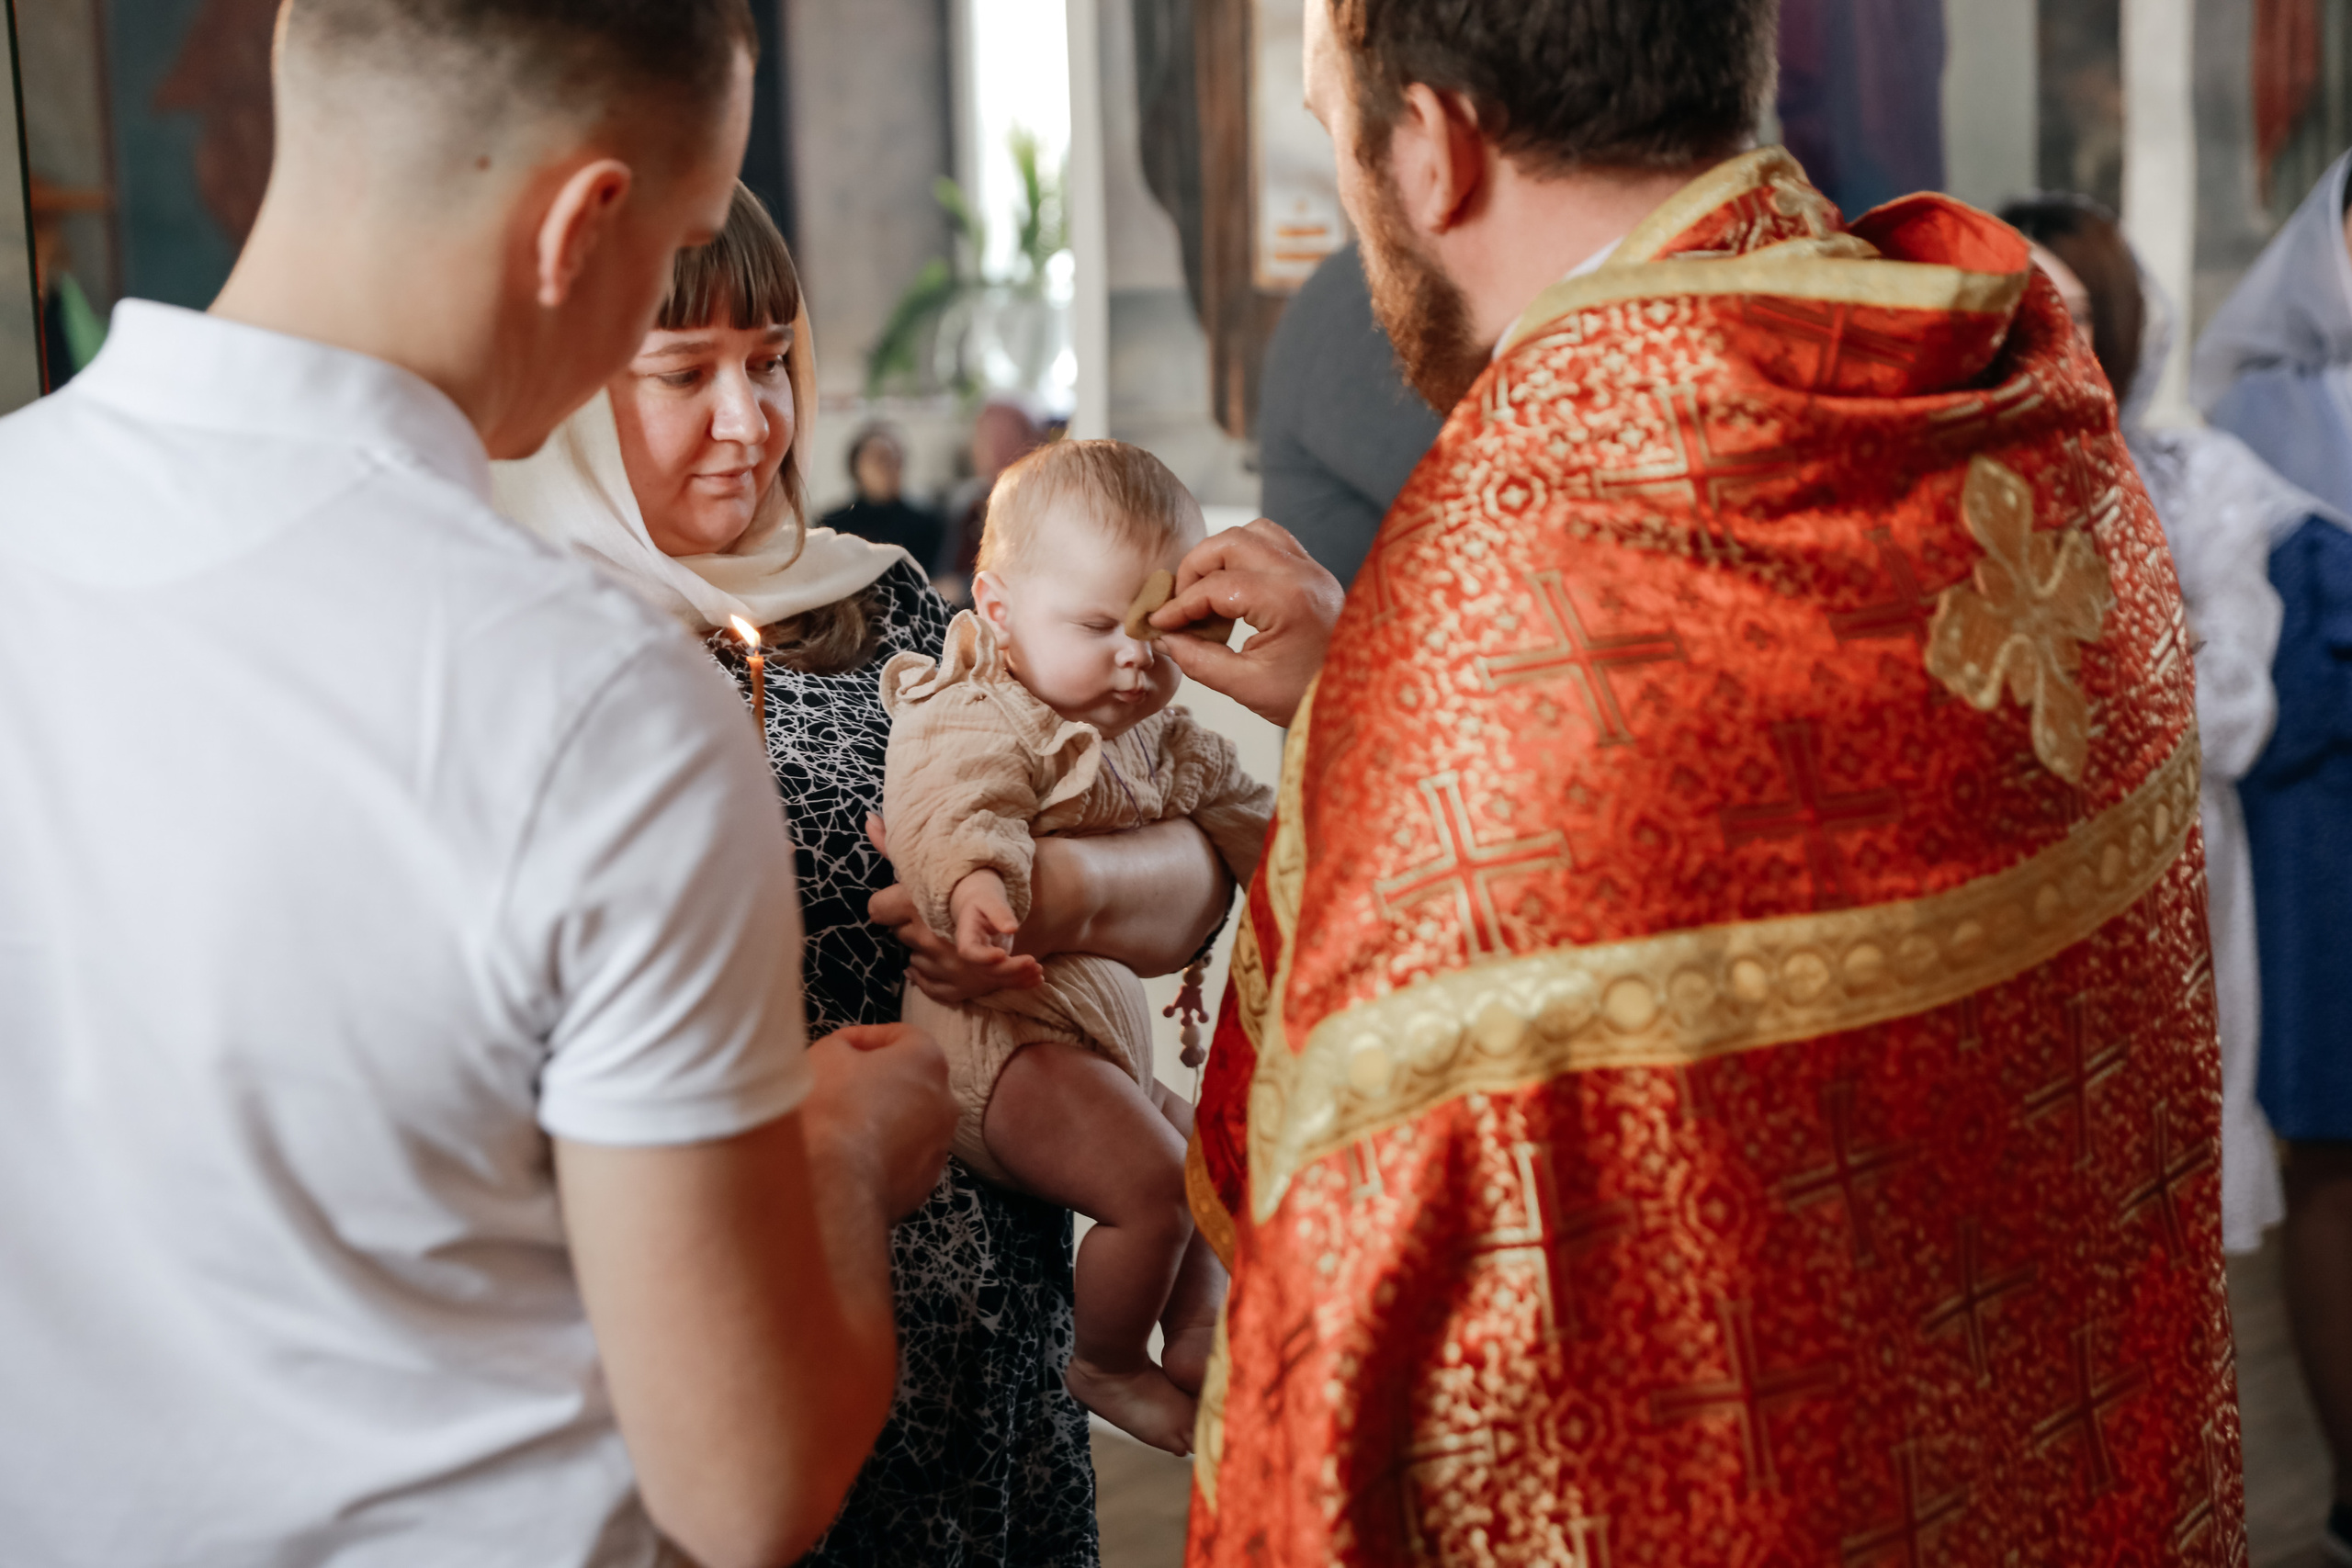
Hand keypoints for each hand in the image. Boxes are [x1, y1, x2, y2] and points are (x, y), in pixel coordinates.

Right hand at [800, 1023, 953, 1220]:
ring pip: (909, 1122)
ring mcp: (939, 1146)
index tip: (841, 1047)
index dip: (866, 1037)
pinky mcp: (924, 1184)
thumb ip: (841, 1045)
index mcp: (927, 1060)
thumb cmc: (831, 1110)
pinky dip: (882, 1154)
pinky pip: (903, 1158)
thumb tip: (845, 1054)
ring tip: (843, 1125)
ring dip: (882, 1119)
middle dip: (877, 1080)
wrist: (834, 1184)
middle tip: (840, 1085)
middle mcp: (944, 1102)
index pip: (901, 1036)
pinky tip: (851, 1158)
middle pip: (910, 1081)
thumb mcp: (824, 1055)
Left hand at [868, 817, 1044, 1002]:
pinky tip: (944, 956)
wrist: (1034, 909)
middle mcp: (930, 938)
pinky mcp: (957, 987)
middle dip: (912, 924)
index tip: (903, 901)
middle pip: (899, 933)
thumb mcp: (937, 860)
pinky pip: (926, 982)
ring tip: (945, 932)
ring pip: (912, 958)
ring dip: (924, 948)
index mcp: (920, 906)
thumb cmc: (979, 880)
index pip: (877, 910)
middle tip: (933, 914)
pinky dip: (932, 971)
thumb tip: (868, 820)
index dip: (889, 904)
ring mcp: (944, 967)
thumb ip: (896, 846)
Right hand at [1150, 518, 1341, 727]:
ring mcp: (1312, 569)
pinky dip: (1246, 553)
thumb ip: (1200, 660)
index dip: (1178, 606)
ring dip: (1220, 554)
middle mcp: (1301, 573)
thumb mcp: (1248, 686)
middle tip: (1179, 604)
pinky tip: (1233, 585)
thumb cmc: (1309, 696)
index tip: (1158, 624)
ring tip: (1204, 591)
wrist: (1361, 700)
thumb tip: (1166, 640)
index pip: (1214, 587)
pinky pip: (1274, 542)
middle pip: (1229, 542)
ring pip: (1253, 533)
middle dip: (1194, 569)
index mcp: (1285, 601)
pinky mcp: (1316, 572)